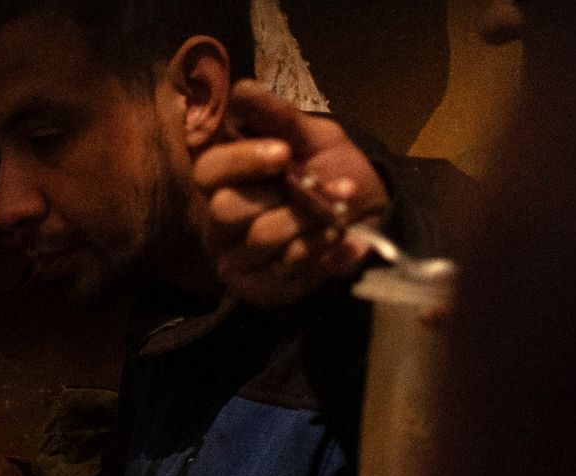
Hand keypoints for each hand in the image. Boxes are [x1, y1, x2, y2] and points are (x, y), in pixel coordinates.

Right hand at [193, 81, 389, 305]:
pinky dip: (321, 248)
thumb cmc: (330, 169)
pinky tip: (343, 237)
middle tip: (323, 187)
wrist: (369, 213)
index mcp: (226, 179)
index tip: (283, 152)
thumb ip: (277, 116)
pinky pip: (287, 268)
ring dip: (309, 221)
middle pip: (225, 210)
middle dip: (282, 197)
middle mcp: (222, 221)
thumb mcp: (312, 135)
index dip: (240, 160)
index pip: (207, 170)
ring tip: (341, 210)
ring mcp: (239, 258)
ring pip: (261, 239)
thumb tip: (240, 88)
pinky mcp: (263, 287)